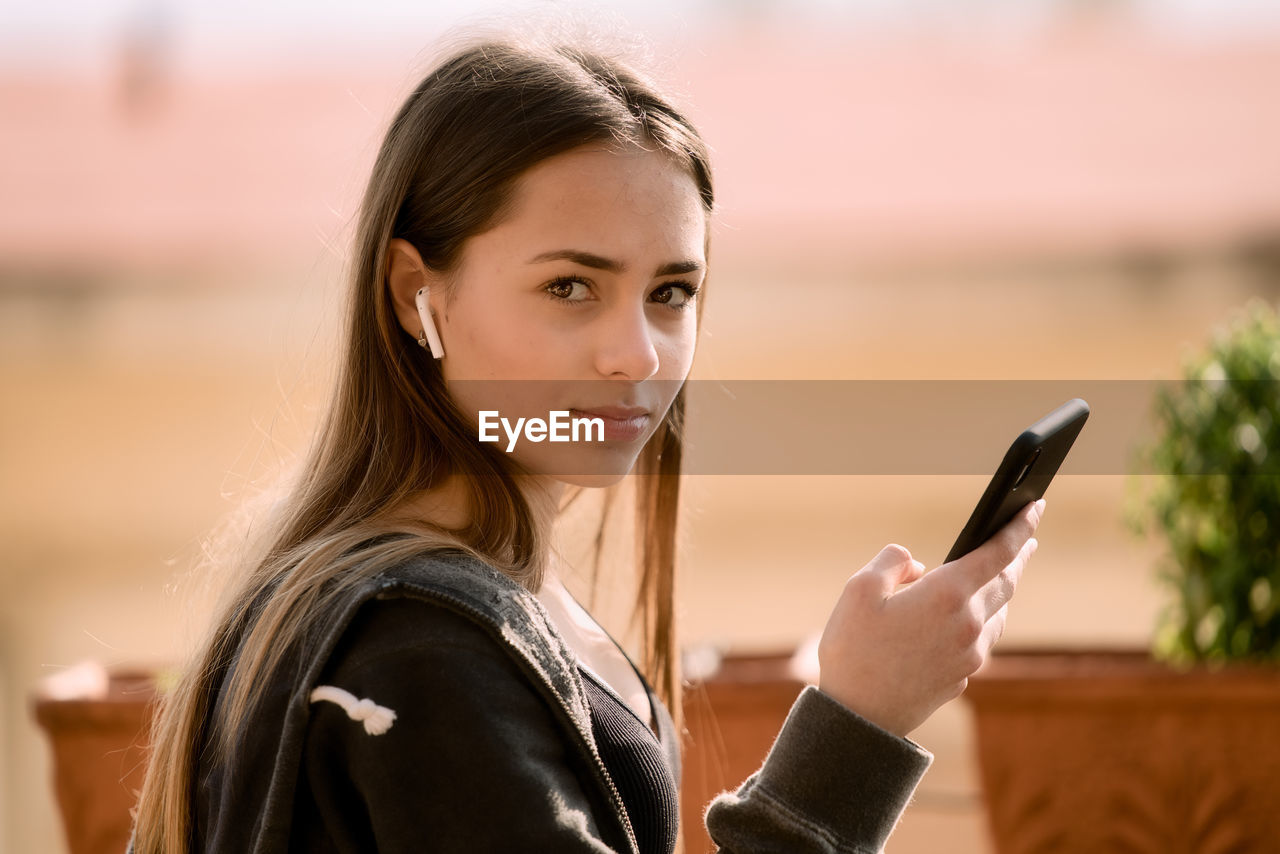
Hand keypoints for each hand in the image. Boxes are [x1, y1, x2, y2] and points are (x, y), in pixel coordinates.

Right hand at [816, 498, 1044, 737]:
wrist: (860, 717)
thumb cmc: (853, 650)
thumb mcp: (858, 589)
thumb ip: (892, 562)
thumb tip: (916, 566)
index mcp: (947, 594)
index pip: (998, 552)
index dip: (1020, 526)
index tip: (1036, 507)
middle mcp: (969, 623)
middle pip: (1007, 582)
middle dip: (1019, 554)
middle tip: (1026, 536)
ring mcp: (970, 654)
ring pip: (997, 611)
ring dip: (1002, 588)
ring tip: (999, 573)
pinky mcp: (963, 676)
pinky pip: (982, 637)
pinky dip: (984, 616)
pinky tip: (970, 615)